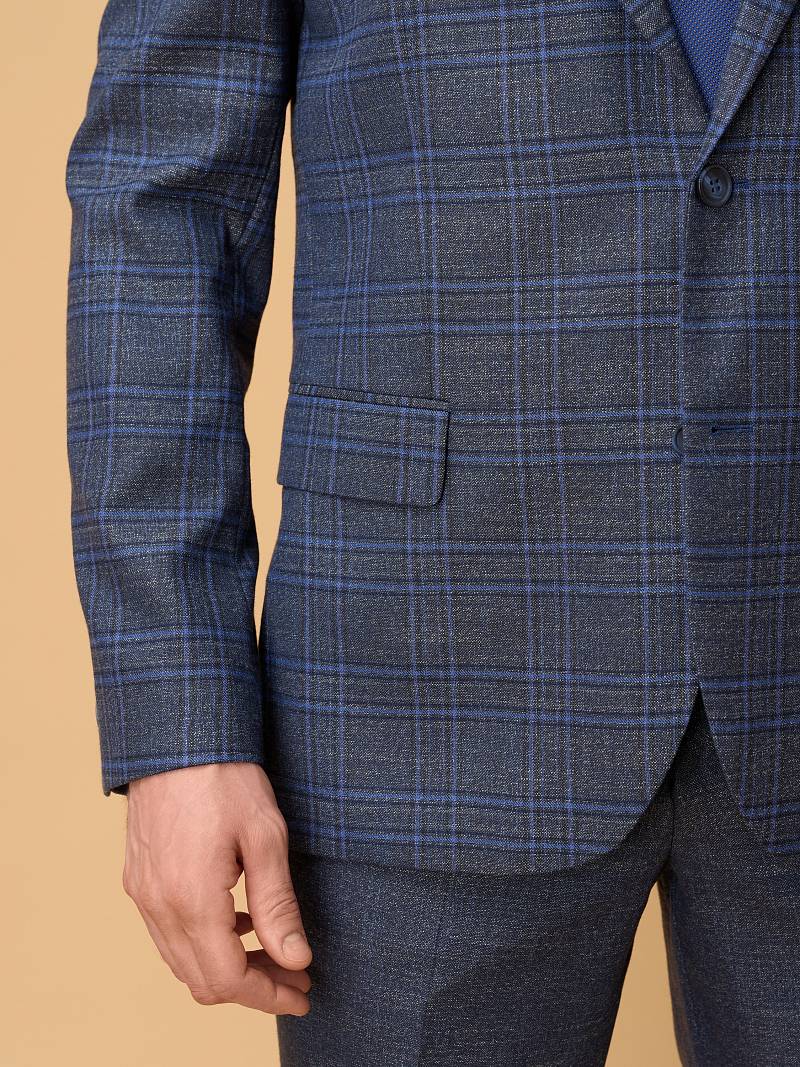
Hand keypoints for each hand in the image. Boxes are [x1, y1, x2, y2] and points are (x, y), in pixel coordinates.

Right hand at [123, 762, 311, 1014]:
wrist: (176, 735)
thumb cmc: (225, 776)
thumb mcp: (265, 837)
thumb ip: (277, 905)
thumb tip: (295, 960)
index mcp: (191, 900)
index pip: (229, 980)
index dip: (269, 996)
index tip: (304, 993)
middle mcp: (158, 905)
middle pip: (203, 981)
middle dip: (253, 987)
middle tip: (295, 974)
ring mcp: (142, 893)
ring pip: (182, 962)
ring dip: (226, 967)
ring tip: (273, 949)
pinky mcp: (138, 878)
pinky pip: (167, 934)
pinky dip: (202, 942)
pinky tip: (237, 919)